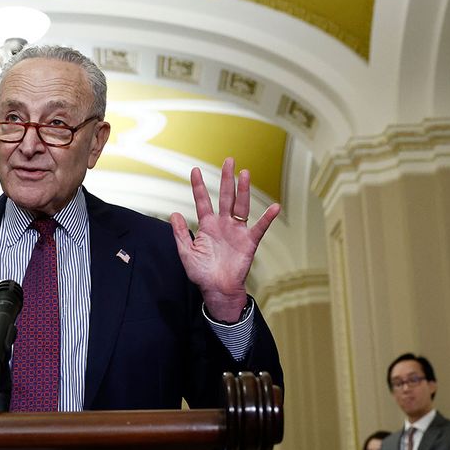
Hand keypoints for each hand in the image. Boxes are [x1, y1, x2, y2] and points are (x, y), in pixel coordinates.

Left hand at [169, 161, 279, 321]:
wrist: (217, 290)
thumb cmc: (202, 273)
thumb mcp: (186, 252)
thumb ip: (180, 233)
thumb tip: (174, 213)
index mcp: (207, 225)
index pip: (203, 201)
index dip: (199, 186)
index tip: (194, 170)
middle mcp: (223, 224)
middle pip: (225, 197)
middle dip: (226, 179)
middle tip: (228, 160)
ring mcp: (237, 231)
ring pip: (241, 206)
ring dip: (243, 190)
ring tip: (245, 173)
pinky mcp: (249, 242)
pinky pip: (259, 227)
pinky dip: (267, 218)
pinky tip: (275, 207)